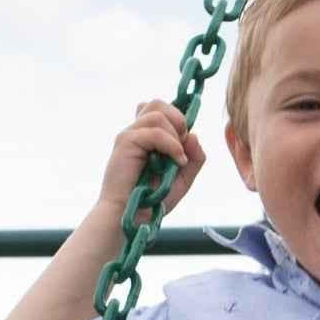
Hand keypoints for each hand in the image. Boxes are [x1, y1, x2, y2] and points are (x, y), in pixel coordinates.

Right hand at [99, 100, 204, 218]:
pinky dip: (171, 145)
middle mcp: (136, 132)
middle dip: (178, 120)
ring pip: (158, 114)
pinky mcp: (125, 142)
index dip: (178, 117)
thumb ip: (194, 158)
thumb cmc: (151, 200)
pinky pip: (154, 131)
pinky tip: (176, 162)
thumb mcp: (182, 179)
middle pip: (158, 103)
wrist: (130, 216)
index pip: (160, 109)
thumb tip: (194, 135)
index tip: (186, 140)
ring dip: (175, 135)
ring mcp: (129, 135)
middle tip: (182, 147)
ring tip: (178, 159)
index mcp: (146, 137)